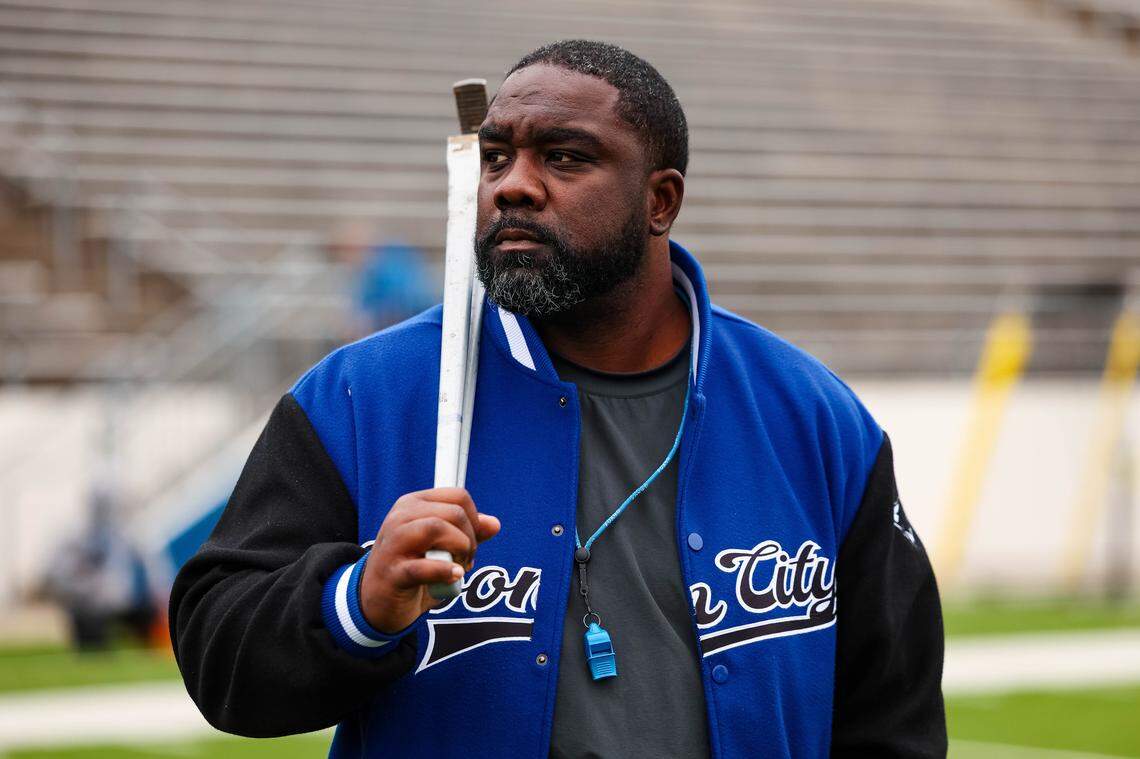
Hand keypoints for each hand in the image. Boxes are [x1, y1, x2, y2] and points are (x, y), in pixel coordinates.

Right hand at [359, 487, 500, 634]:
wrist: (377, 602)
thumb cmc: (412, 568)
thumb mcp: (441, 546)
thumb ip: (467, 534)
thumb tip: (494, 524)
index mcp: (413, 504)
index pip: (458, 496)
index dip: (474, 520)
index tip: (471, 541)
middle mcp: (400, 517)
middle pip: (453, 513)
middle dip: (470, 538)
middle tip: (466, 559)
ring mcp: (393, 543)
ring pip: (436, 528)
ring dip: (459, 549)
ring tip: (459, 568)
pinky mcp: (392, 573)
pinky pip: (423, 566)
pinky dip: (445, 571)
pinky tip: (454, 576)